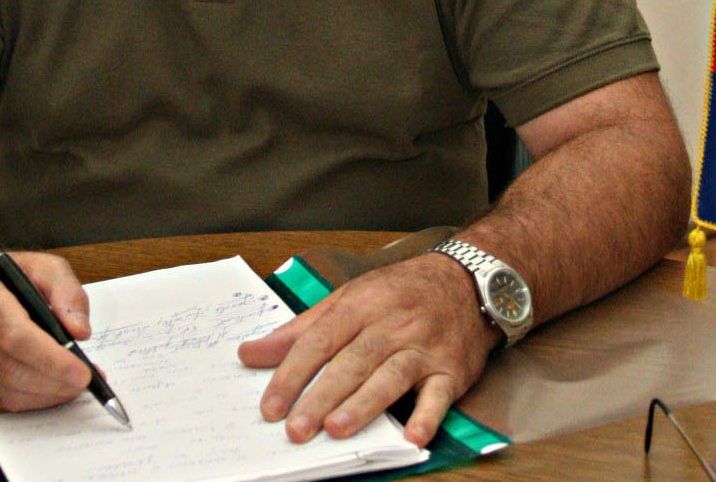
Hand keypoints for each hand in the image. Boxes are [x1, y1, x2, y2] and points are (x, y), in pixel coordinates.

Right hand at [0, 250, 92, 411]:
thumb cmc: (4, 278)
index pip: (14, 336)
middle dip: (53, 381)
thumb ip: (67, 293)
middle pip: (9, 369)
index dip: (51, 359)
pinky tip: (46, 392)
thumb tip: (80, 331)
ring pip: (2, 392)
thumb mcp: (43, 267)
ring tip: (71, 387)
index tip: (82, 371)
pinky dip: (26, 402)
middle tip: (84, 382)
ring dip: (43, 396)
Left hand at [237, 253, 499, 446]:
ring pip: (390, 376)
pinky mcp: (452, 369)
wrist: (465, 279)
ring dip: (364, 404)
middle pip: (352, 361)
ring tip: (337, 430)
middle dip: (322, 395)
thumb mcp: (348, 298)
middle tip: (296, 429)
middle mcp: (391, 324)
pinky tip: (412, 435)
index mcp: (361, 304)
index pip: (320, 340)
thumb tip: (250, 354)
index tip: (271, 405)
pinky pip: (440, 394)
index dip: (293, 373)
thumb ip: (300, 329)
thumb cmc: (399, 292)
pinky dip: (428, 415)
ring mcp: (423, 347)